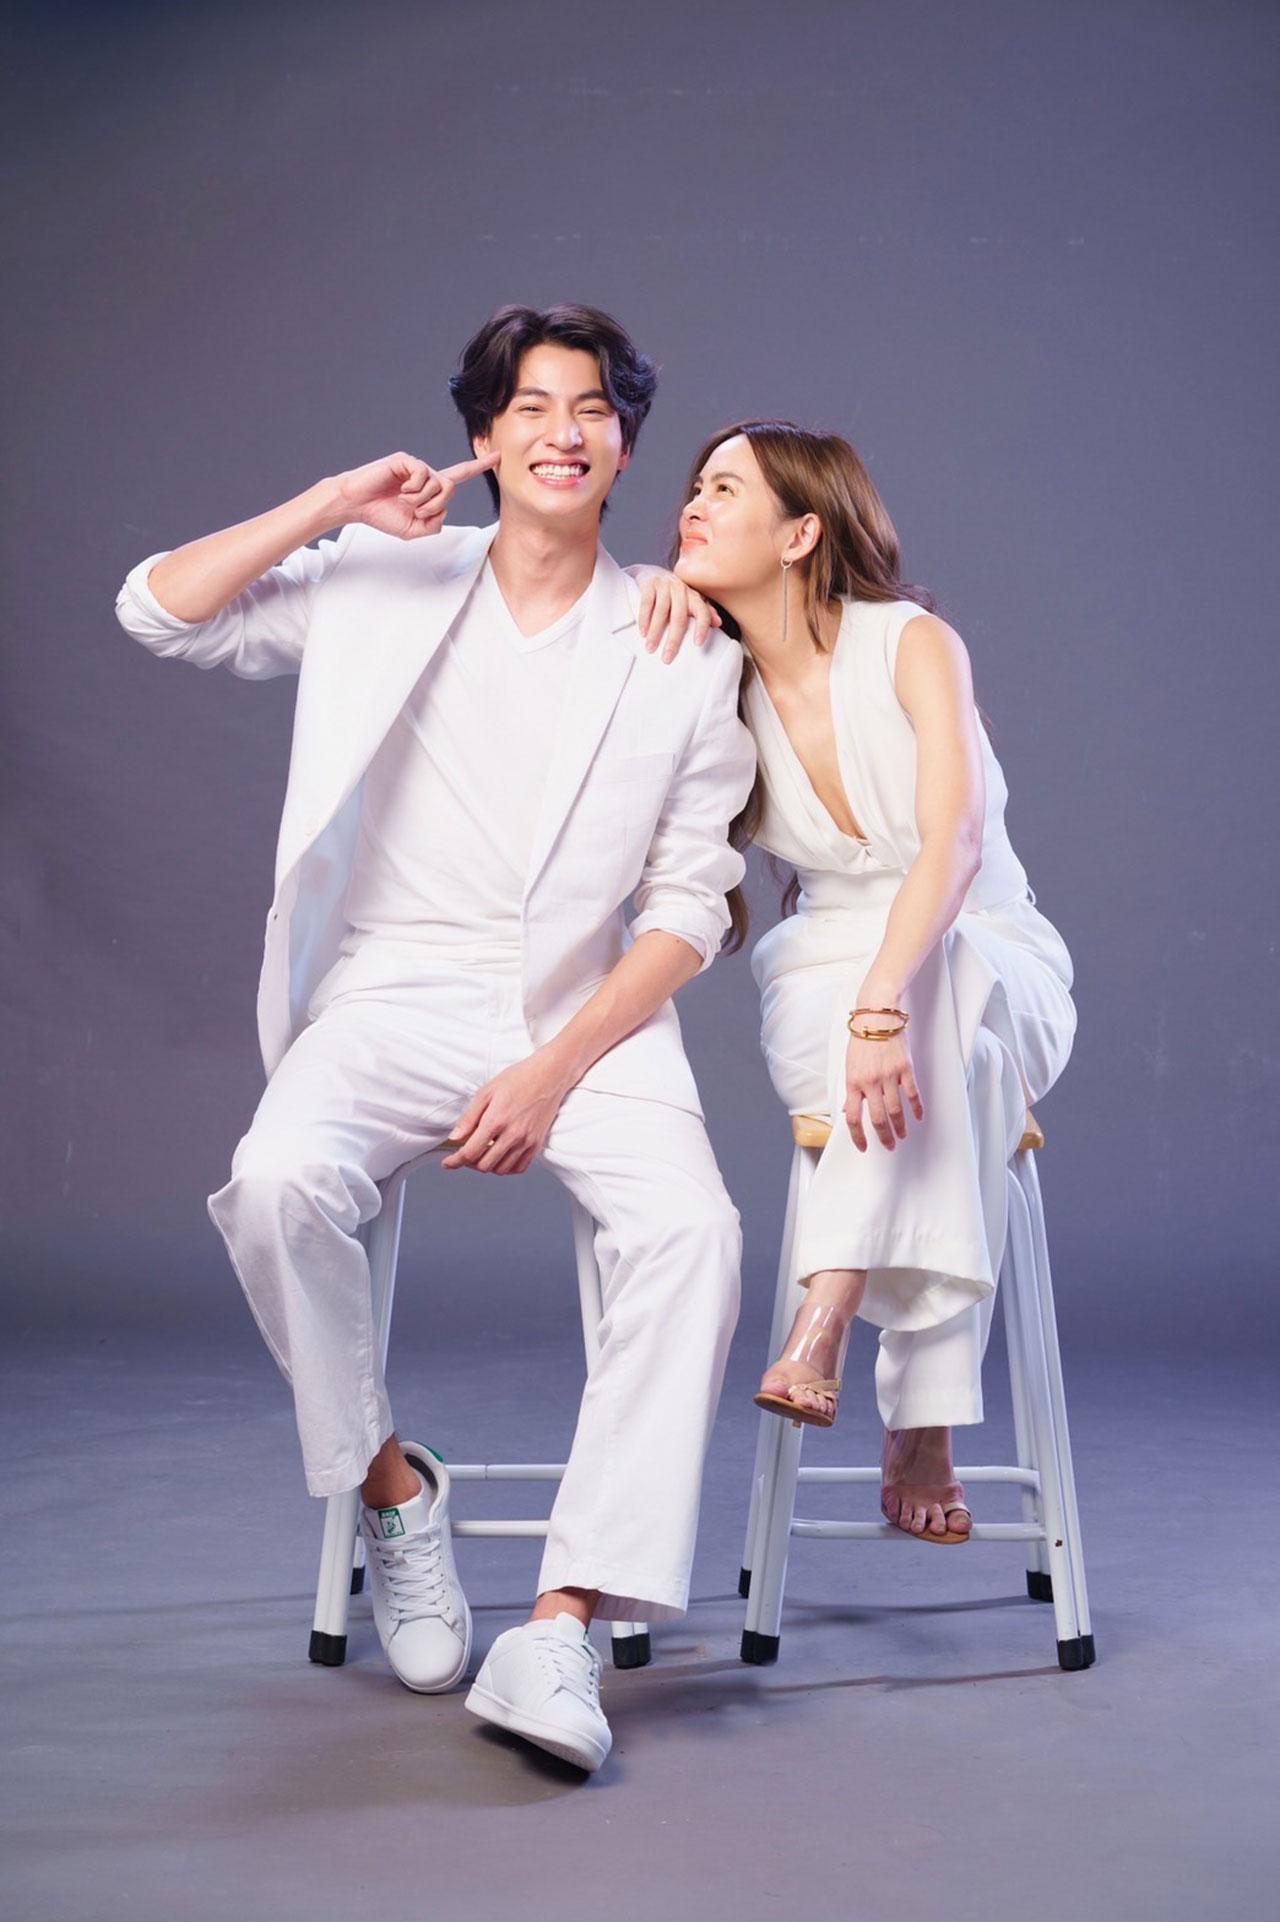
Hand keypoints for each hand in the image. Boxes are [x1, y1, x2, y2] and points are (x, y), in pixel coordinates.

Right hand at [335, 449, 500, 540]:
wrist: (357, 505)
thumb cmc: (382, 514)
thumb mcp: (413, 530)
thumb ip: (433, 525)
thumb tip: (441, 509)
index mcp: (429, 490)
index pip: (459, 476)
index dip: (478, 467)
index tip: (497, 456)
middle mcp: (426, 476)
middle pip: (451, 488)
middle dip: (436, 505)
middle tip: (417, 511)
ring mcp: (416, 467)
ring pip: (438, 483)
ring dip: (422, 500)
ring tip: (403, 501)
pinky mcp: (405, 461)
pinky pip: (423, 474)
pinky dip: (413, 489)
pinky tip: (400, 490)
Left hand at [440, 1052, 572, 1175]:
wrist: (549, 1075)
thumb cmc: (518, 1079)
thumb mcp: (486, 1092)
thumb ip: (469, 1118)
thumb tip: (455, 1138)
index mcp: (496, 1120)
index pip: (470, 1152)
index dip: (455, 1161)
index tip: (448, 1163)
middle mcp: (512, 1134)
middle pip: (484, 1165)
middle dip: (470, 1163)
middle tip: (466, 1154)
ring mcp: (527, 1141)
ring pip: (501, 1170)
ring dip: (488, 1166)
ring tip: (483, 1154)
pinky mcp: (537, 1143)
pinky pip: (519, 1168)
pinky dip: (506, 1168)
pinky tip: (500, 1157)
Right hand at [633, 566, 722, 661]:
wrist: (650, 573)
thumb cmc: (672, 593)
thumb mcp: (688, 601)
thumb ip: (703, 611)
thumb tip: (718, 623)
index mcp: (693, 596)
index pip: (702, 611)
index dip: (702, 627)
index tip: (698, 644)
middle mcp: (681, 589)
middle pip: (679, 617)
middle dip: (673, 639)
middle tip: (667, 658)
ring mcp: (664, 584)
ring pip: (661, 612)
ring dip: (655, 632)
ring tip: (650, 648)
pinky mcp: (649, 583)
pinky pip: (647, 603)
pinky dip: (644, 619)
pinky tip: (642, 632)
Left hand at [844, 1029, 923, 1152]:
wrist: (877, 1016)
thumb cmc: (862, 1039)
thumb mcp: (850, 1065)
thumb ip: (852, 1088)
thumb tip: (849, 1109)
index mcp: (853, 1082)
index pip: (853, 1117)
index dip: (857, 1136)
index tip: (863, 1146)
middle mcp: (870, 1082)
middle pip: (877, 1119)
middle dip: (884, 1136)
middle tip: (889, 1146)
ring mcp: (888, 1076)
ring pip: (896, 1110)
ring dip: (900, 1127)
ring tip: (902, 1135)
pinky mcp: (905, 1069)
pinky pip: (912, 1094)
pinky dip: (916, 1108)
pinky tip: (918, 1117)